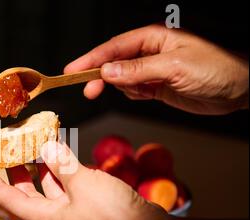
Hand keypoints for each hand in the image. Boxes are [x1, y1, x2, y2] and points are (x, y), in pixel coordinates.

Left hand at [0, 142, 248, 219]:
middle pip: (19, 190)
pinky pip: (62, 182)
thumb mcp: (84, 184)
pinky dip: (57, 166)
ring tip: (26, 142)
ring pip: (41, 184)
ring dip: (33, 164)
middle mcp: (50, 214)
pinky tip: (57, 150)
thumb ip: (62, 162)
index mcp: (42, 216)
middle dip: (7, 168)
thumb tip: (46, 145)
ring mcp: (67, 209)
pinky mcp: (83, 203)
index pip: (3, 195)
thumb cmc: (113, 216)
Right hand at [64, 24, 248, 114]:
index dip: (90, 59)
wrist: (238, 89)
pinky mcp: (156, 86)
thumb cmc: (215, 68)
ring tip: (144, 92)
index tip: (72, 71)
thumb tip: (107, 72)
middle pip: (113, 63)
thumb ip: (137, 70)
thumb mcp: (173, 67)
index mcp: (152, 38)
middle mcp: (148, 52)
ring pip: (121, 79)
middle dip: (100, 77)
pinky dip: (134, 95)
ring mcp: (151, 70)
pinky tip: (147, 95)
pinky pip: (133, 91)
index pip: (113, 47)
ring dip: (123, 88)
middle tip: (88, 92)